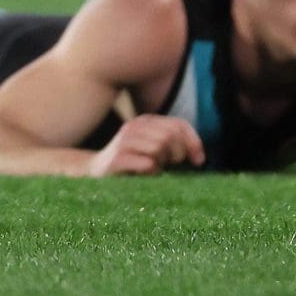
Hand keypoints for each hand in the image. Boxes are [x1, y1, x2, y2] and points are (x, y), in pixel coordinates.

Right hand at [87, 114, 206, 176]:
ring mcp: (123, 142)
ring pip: (158, 147)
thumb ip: (174, 144)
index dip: (194, 142)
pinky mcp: (117, 159)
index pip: (178, 124)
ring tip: (154, 167)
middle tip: (171, 165)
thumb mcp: (155, 149)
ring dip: (162, 162)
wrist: (96, 172)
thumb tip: (199, 156)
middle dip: (178, 153)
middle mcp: (133, 127)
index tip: (198, 161)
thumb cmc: (134, 162)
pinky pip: (147, 164)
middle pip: (170, 135)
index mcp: (145, 121)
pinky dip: (152, 172)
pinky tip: (144, 174)